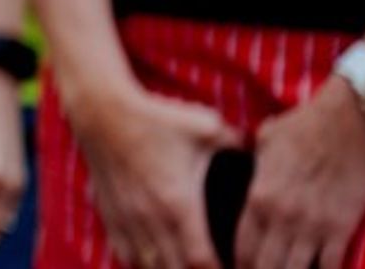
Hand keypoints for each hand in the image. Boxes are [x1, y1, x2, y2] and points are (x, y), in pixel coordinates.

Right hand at [70, 84, 241, 268]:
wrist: (100, 110)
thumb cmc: (155, 119)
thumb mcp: (205, 125)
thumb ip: (238, 145)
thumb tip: (263, 155)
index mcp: (179, 202)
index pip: (201, 260)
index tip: (238, 268)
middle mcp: (151, 218)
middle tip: (217, 268)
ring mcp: (128, 219)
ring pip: (149, 268)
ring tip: (189, 267)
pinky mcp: (111, 215)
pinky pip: (126, 256)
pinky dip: (144, 265)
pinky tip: (158, 261)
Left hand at [236, 84, 364, 268]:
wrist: (346, 121)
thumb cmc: (302, 126)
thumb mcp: (263, 142)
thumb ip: (251, 164)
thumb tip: (239, 163)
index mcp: (258, 196)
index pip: (241, 246)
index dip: (238, 264)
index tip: (238, 268)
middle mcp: (282, 216)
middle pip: (264, 265)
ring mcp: (313, 225)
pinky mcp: (342, 227)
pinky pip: (331, 265)